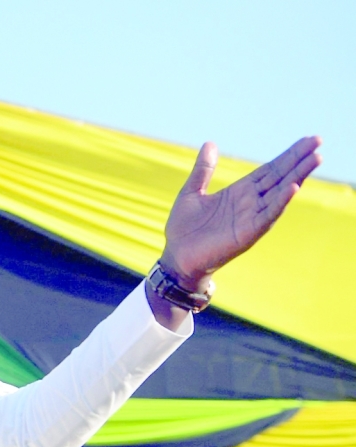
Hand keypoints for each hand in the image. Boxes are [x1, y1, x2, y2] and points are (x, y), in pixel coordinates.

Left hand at [161, 136, 321, 286]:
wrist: (177, 257)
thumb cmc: (184, 228)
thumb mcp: (192, 192)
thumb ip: (203, 169)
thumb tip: (210, 143)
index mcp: (240, 191)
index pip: (270, 169)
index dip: (288, 155)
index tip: (308, 140)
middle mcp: (250, 203)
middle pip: (280, 177)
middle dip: (299, 160)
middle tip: (319, 141)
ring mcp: (251, 218)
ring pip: (279, 193)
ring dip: (297, 176)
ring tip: (315, 158)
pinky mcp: (247, 233)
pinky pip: (267, 216)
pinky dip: (280, 202)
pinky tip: (293, 187)